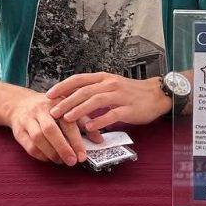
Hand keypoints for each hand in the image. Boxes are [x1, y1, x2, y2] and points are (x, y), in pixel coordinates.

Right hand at [6, 92, 87, 165]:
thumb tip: (99, 140)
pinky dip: (41, 155)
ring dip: (51, 153)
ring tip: (61, 161)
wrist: (19, 104)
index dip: (76, 141)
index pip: (68, 123)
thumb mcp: (67, 109)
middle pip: (50, 130)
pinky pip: (29, 146)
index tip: (82, 156)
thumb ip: (84, 122)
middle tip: (72, 162)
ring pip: (38, 139)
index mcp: (56, 103)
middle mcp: (40, 110)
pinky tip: (50, 158)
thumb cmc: (49, 109)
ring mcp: (27, 120)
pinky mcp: (18, 131)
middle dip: (63, 148)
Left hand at [47, 72, 168, 135]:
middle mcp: (110, 84)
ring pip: (96, 100)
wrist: (156, 94)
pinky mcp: (129, 108)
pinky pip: (112, 114)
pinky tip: (89, 128)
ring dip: (79, 110)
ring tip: (67, 119)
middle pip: (84, 90)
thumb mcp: (111, 86)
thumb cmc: (131, 92)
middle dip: (66, 101)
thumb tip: (72, 99)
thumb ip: (94, 91)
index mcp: (104, 78)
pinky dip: (99, 121)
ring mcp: (120, 95)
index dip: (63, 86)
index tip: (49, 95)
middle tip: (53, 111)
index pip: (79, 79)